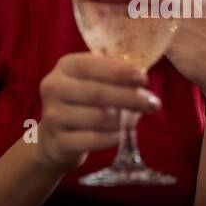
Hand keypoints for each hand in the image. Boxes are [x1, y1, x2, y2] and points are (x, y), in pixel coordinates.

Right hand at [35, 53, 160, 171]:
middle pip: (96, 93)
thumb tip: (141, 79)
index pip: (91, 65)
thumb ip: (113, 76)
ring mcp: (53, 115)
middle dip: (128, 97)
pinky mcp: (58, 140)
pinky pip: (92, 140)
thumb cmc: (83, 102)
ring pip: (96, 118)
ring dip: (122, 119)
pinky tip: (122, 134)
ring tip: (136, 119)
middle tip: (153, 103)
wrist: (55, 137)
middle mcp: (54, 88)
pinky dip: (111, 137)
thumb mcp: (92, 81)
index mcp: (65, 67)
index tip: (143, 79)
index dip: (119, 72)